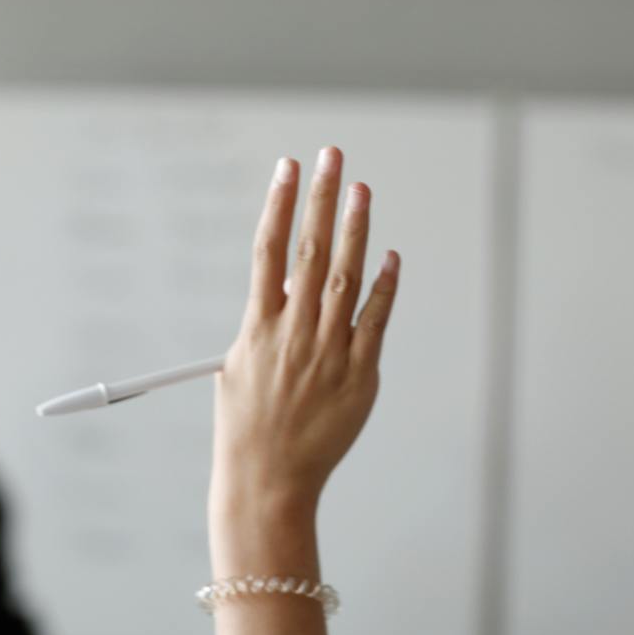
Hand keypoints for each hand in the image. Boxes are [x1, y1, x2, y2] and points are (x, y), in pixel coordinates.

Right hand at [210, 147, 398, 526]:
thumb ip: (266, 322)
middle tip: (332, 154)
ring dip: (355, 229)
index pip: (267, 250)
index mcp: (257, 328)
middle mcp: (293, 334)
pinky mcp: (359, 377)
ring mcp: (329, 354)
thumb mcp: (241, 366)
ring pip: (345, 278)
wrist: (267, 480)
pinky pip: (376, 322)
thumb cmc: (247, 426)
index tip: (288, 165)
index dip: (278, 203)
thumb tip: (290, 282)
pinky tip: (392, 256)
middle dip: (321, 198)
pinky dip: (385, 288)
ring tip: (361, 187)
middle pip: (309, 251)